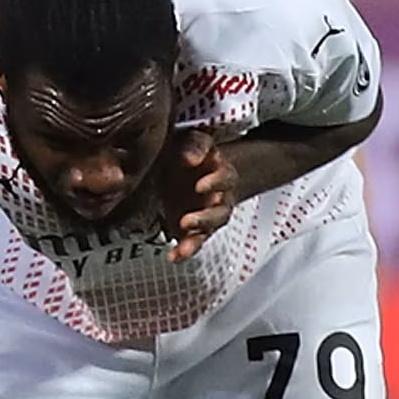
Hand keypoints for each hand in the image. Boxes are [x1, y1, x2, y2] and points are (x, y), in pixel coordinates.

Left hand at [160, 130, 240, 260]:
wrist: (186, 168)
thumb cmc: (188, 153)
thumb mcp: (189, 142)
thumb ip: (193, 147)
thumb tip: (190, 158)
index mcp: (220, 171)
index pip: (224, 177)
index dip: (215, 182)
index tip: (200, 186)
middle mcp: (219, 195)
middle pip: (220, 210)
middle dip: (204, 218)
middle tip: (187, 221)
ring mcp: (209, 213)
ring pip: (209, 229)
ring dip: (196, 237)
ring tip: (182, 245)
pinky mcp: (198, 228)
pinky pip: (196, 242)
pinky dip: (186, 250)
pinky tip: (175, 256)